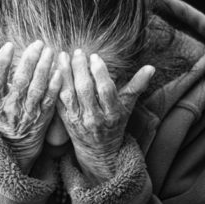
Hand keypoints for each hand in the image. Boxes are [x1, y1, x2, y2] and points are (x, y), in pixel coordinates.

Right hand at [0, 40, 61, 173]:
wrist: (17, 142)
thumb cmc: (1, 112)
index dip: (2, 62)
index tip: (9, 45)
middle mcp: (11, 106)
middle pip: (20, 81)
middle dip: (29, 60)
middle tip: (38, 43)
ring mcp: (28, 112)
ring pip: (36, 88)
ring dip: (44, 69)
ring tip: (49, 51)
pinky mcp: (43, 116)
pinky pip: (50, 100)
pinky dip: (55, 86)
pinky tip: (59, 71)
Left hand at [56, 48, 153, 183]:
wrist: (98, 151)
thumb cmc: (115, 124)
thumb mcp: (127, 107)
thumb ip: (137, 86)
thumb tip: (151, 68)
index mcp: (112, 113)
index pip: (106, 90)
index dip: (100, 72)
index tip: (94, 56)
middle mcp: (94, 118)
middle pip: (85, 90)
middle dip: (80, 69)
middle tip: (78, 52)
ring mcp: (78, 120)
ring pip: (69, 94)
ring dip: (65, 74)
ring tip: (63, 56)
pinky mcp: (65, 120)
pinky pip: (58, 101)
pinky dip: (55, 85)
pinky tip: (53, 70)